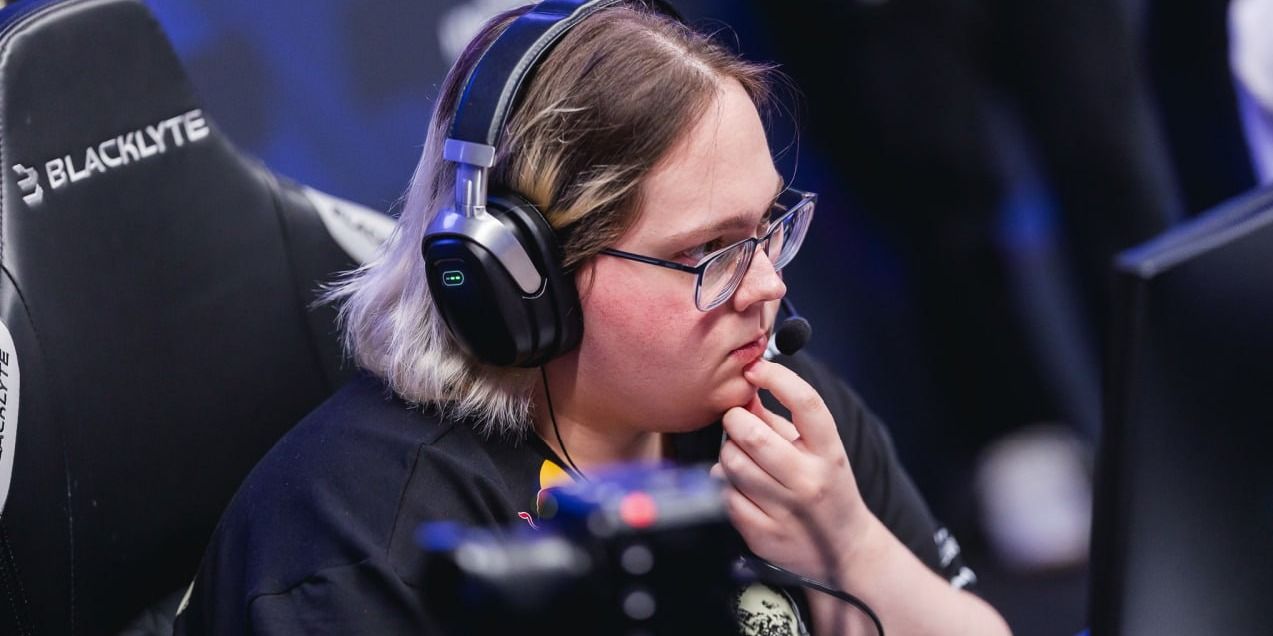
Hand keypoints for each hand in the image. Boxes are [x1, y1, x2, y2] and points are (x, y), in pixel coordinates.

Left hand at [710, 358, 872, 581]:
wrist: (846, 548)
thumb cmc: (826, 486)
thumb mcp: (816, 449)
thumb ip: (779, 419)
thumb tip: (744, 390)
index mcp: (829, 452)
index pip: (806, 403)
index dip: (777, 378)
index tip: (755, 369)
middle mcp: (811, 481)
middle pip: (752, 435)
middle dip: (734, 420)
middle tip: (737, 421)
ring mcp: (787, 511)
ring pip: (731, 464)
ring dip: (727, 453)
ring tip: (739, 455)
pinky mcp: (764, 535)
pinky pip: (725, 496)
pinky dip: (724, 485)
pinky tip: (739, 486)